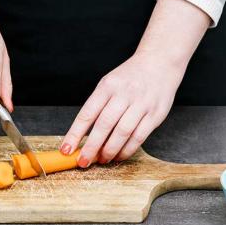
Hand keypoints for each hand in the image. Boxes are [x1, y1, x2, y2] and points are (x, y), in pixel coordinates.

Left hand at [60, 0, 210, 164]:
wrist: (159, 62)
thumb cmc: (129, 77)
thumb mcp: (109, 83)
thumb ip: (98, 107)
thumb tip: (83, 136)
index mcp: (107, 86)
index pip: (87, 113)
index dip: (75, 134)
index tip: (66, 149)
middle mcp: (124, 94)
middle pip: (104, 125)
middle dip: (91, 147)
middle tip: (83, 161)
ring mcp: (141, 103)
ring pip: (122, 132)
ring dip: (110, 150)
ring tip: (102, 160)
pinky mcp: (156, 114)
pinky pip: (139, 136)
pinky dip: (127, 150)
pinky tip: (119, 156)